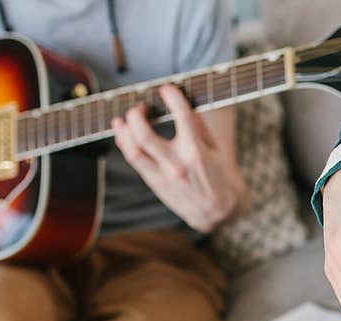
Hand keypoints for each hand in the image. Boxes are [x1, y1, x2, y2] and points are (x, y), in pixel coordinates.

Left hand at [112, 84, 246, 232]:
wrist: (216, 211)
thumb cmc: (217, 176)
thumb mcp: (215, 150)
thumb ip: (198, 127)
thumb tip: (180, 104)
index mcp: (197, 152)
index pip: (182, 117)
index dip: (172, 97)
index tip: (166, 89)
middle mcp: (178, 164)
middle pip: (144, 134)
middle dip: (136, 114)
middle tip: (141, 107)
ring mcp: (164, 175)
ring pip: (132, 150)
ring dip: (124, 130)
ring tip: (123, 119)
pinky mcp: (155, 183)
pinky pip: (134, 160)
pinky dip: (125, 143)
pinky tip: (124, 133)